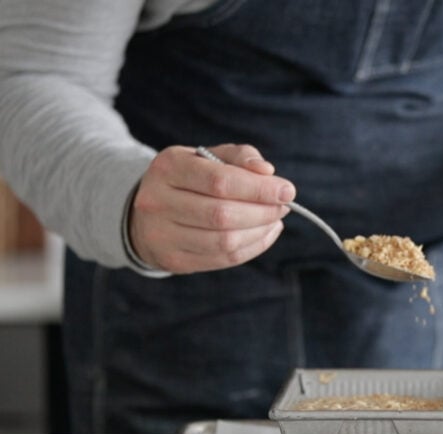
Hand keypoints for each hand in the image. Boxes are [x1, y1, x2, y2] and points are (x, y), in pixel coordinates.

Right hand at [129, 144, 295, 273]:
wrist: (148, 213)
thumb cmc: (191, 179)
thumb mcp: (209, 157)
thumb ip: (240, 157)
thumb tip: (267, 172)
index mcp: (169, 167)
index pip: (220, 181)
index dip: (259, 188)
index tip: (287, 191)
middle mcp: (158, 201)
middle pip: (223, 214)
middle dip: (263, 211)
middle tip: (284, 206)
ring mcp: (162, 234)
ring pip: (224, 241)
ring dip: (260, 231)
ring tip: (275, 219)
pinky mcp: (173, 260)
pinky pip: (223, 259)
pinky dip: (253, 247)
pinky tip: (265, 233)